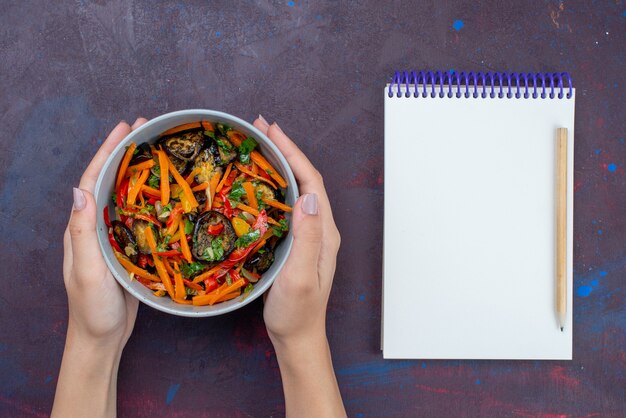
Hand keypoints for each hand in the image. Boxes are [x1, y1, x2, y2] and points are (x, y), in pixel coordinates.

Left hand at [63, 119, 146, 347]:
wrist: (101, 337)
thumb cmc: (92, 308)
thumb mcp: (88, 270)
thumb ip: (83, 232)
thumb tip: (79, 190)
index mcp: (81, 228)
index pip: (92, 180)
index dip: (107, 152)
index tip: (126, 129)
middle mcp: (94, 227)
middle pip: (108, 181)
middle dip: (123, 152)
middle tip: (145, 128)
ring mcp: (111, 237)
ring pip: (124, 195)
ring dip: (137, 171)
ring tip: (156, 150)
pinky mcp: (128, 248)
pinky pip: (138, 215)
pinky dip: (150, 197)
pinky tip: (166, 193)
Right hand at [253, 116, 344, 416]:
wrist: (296, 337)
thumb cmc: (296, 312)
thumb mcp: (300, 276)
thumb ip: (308, 238)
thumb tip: (308, 196)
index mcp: (325, 232)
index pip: (311, 181)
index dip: (293, 153)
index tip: (272, 130)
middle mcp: (320, 229)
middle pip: (305, 179)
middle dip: (284, 150)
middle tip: (259, 128)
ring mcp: (309, 235)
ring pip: (295, 190)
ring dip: (279, 165)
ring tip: (257, 146)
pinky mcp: (296, 243)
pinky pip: (285, 205)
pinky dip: (272, 186)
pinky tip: (256, 183)